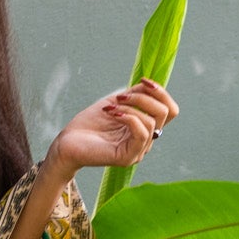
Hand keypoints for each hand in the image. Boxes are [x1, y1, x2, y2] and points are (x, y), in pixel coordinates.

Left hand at [47, 75, 178, 176]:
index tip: (142, 81)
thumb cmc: (89, 124)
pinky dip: (128, 116)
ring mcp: (138, 151)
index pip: (170, 110)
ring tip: (111, 106)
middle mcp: (145, 141)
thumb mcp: (117, 102)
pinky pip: (141, 132)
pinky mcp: (128, 157)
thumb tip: (150, 85)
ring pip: (152, 122)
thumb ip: (136, 95)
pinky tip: (113, 112)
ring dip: (132, 107)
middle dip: (144, 97)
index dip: (161, 92)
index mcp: (145, 128)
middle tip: (120, 96)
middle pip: (165, 113)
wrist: (68, 142)